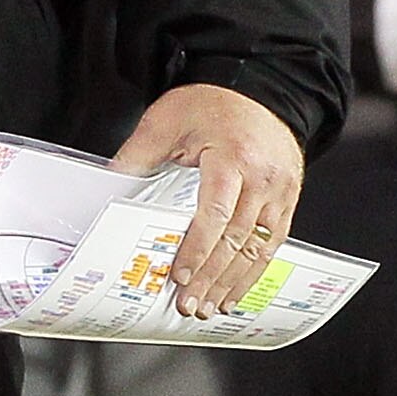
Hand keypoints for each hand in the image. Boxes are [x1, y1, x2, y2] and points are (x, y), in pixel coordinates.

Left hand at [110, 83, 304, 319]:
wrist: (259, 89)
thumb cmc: (213, 104)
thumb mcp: (166, 119)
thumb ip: (138, 154)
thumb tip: (109, 187)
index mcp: (232, 156)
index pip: (216, 213)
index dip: (198, 249)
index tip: (180, 275)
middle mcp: (262, 177)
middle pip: (237, 238)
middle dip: (211, 277)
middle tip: (189, 304)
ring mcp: (280, 190)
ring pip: (258, 247)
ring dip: (233, 282)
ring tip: (210, 306)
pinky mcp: (287, 200)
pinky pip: (272, 242)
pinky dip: (254, 271)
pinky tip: (236, 289)